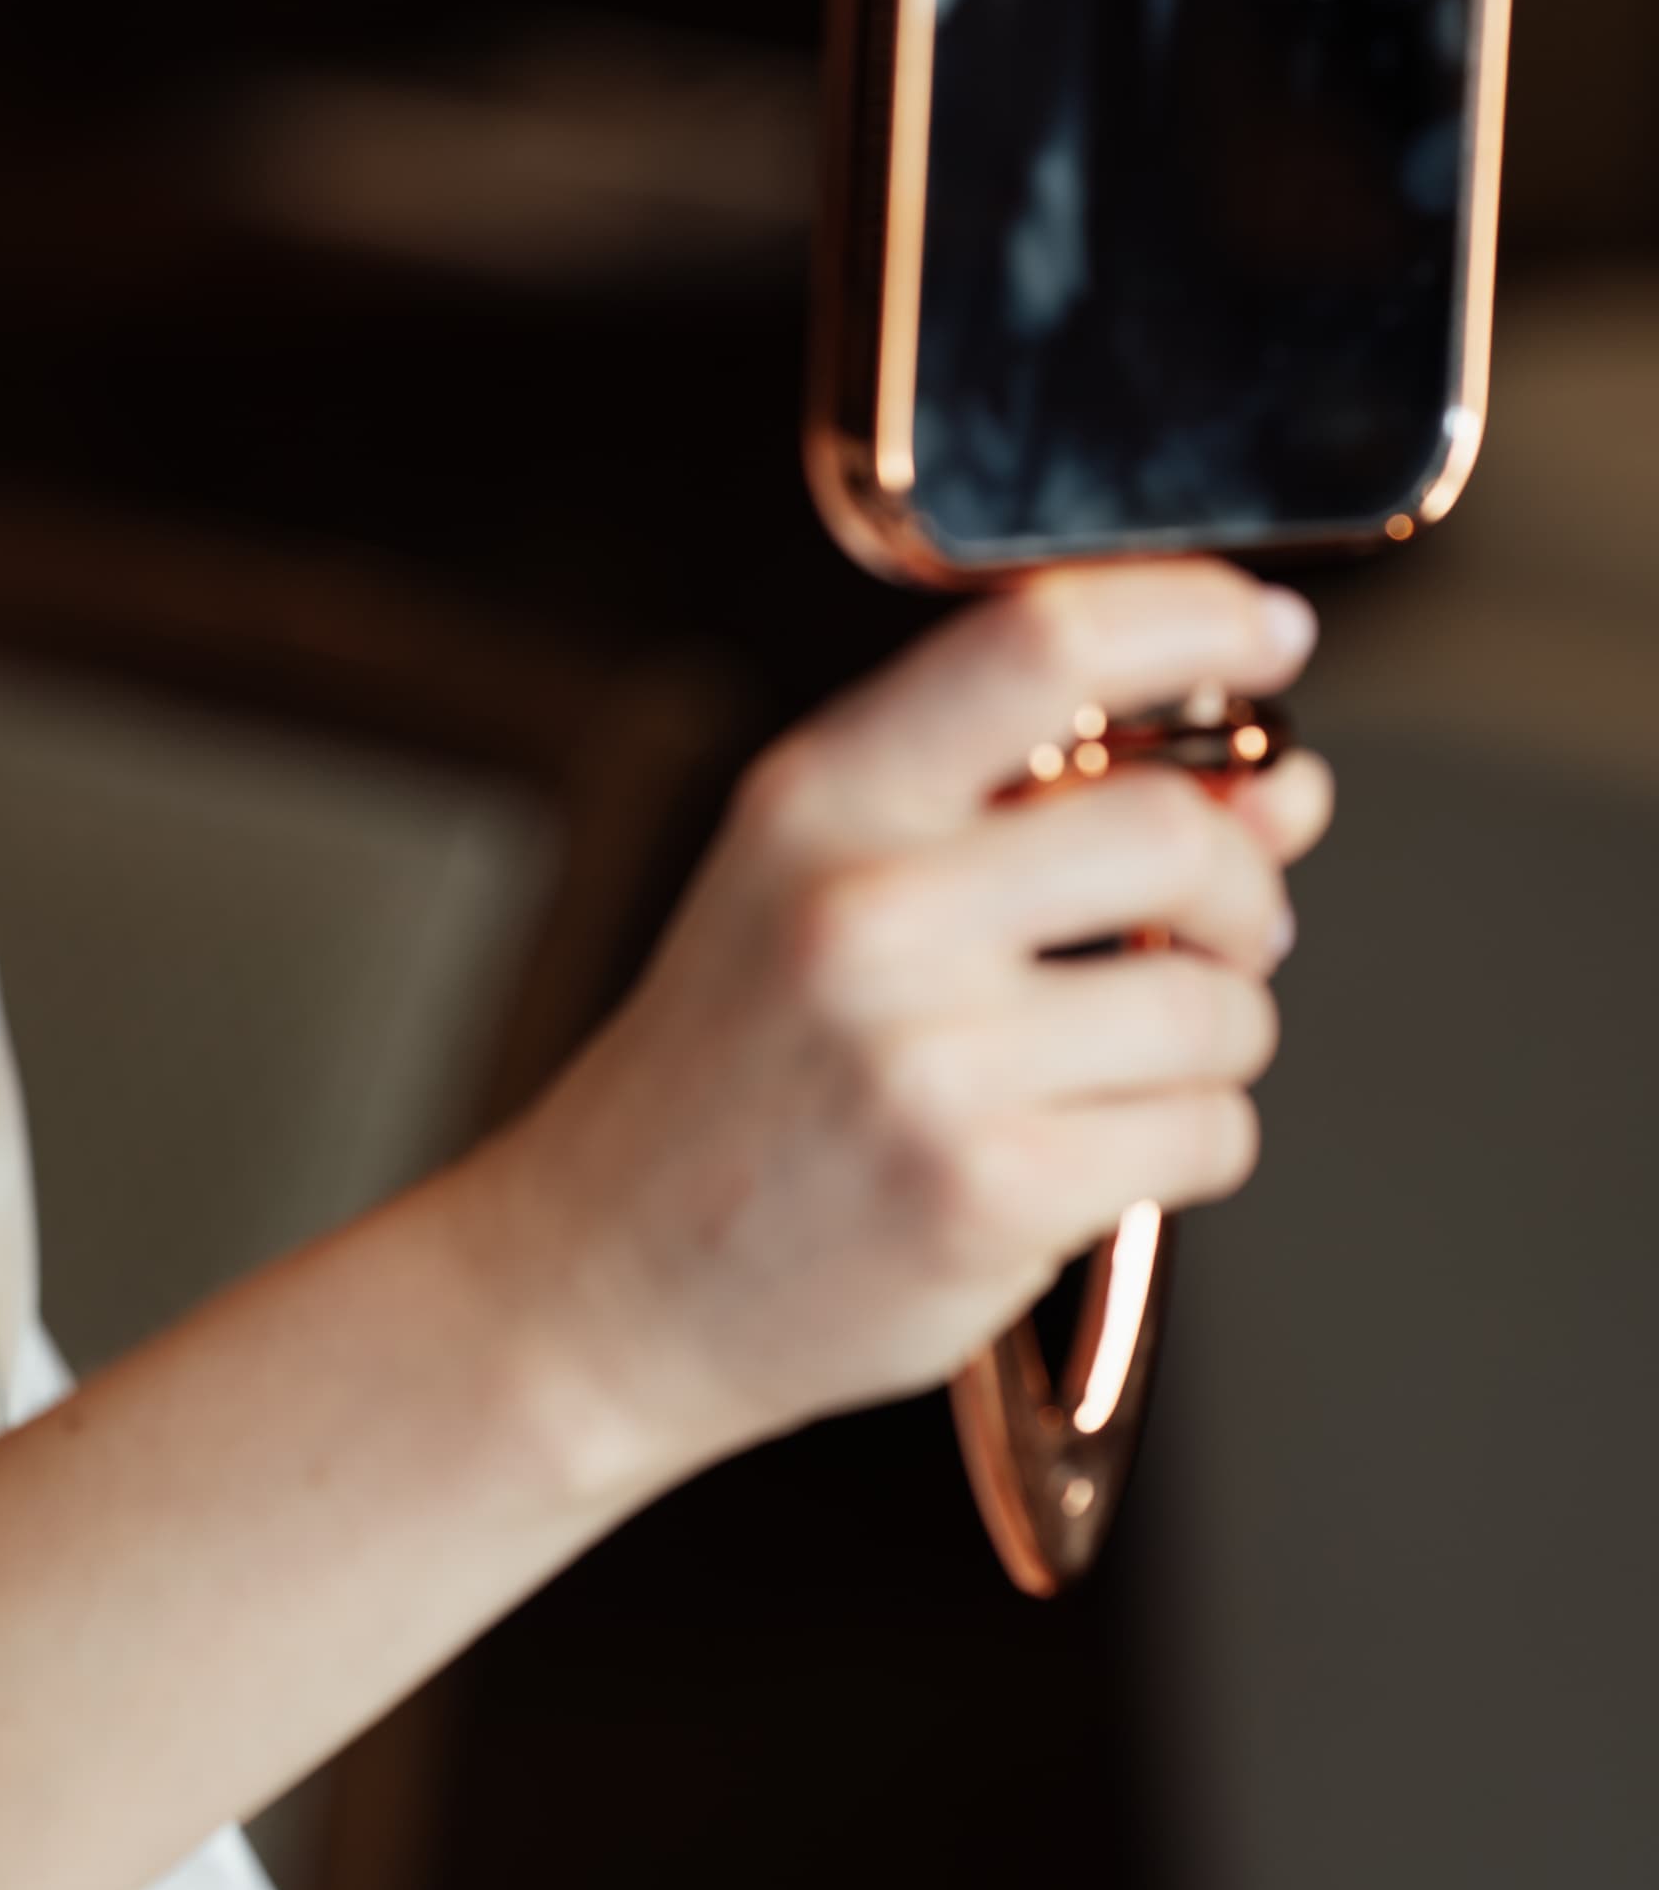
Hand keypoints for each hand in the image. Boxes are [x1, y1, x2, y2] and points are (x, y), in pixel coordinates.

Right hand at [469, 559, 1330, 1485]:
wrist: (609, 1276)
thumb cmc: (736, 1073)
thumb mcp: (837, 888)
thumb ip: (1046, 813)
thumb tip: (1279, 786)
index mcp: (821, 799)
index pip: (1040, 642)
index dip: (1193, 614)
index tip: (1265, 632)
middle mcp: (864, 911)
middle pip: (1174, 830)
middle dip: (1242, 887)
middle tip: (1220, 929)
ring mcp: (925, 1058)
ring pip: (1217, 1005)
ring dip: (1220, 1037)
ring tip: (1123, 1063)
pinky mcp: (985, 1192)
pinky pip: (1207, 1135)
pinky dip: (1194, 1142)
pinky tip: (1100, 1147)